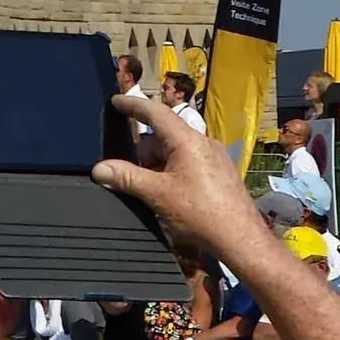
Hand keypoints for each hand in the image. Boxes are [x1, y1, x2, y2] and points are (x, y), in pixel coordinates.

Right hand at [93, 97, 263, 270]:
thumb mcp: (158, 195)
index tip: (116, 101)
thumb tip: (100, 169)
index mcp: (187, 139)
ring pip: (176, 152)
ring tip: (148, 190)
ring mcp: (214, 158)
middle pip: (164, 136)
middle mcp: (203, 142)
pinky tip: (169, 196)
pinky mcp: (220, 174)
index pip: (155, 112)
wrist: (240, 238)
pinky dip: (173, 173)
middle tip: (127, 172)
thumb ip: (127, 178)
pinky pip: (189, 164)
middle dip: (143, 151)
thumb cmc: (201, 213)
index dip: (133, 105)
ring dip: (158, 166)